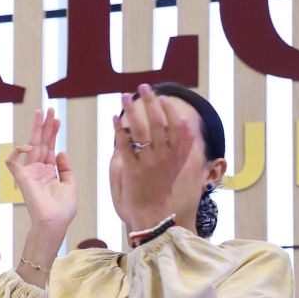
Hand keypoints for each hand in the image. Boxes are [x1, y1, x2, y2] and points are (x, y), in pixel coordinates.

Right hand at [6, 108, 76, 233]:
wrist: (54, 222)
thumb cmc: (63, 209)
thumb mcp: (70, 184)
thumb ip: (66, 167)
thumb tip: (60, 151)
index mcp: (49, 172)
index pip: (50, 148)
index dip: (53, 133)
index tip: (57, 119)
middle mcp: (38, 170)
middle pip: (41, 143)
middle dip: (45, 126)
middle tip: (48, 109)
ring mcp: (29, 173)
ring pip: (31, 146)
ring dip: (36, 129)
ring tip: (42, 113)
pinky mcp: (22, 179)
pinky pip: (12, 162)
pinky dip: (16, 152)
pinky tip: (27, 146)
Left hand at [111, 83, 194, 228]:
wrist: (150, 210)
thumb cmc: (161, 185)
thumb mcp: (177, 164)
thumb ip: (180, 145)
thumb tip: (184, 124)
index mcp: (177, 153)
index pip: (177, 125)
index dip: (170, 110)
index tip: (162, 97)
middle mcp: (165, 156)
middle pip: (158, 123)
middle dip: (150, 102)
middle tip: (143, 86)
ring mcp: (149, 163)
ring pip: (140, 131)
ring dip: (132, 111)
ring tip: (125, 96)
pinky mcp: (132, 170)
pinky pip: (124, 146)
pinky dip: (118, 131)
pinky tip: (114, 119)